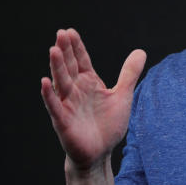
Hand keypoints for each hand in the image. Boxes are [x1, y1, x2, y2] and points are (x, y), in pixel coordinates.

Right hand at [41, 28, 146, 169]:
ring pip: (61, 82)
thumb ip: (129, 74)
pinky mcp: (62, 121)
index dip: (76, 47)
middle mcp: (75, 90)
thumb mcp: (122, 96)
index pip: (81, 60)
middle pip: (69, 67)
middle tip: (61, 33)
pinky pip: (54, 106)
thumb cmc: (108, 125)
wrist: (100, 153)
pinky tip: (44, 82)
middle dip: (65, 51)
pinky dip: (49, 95)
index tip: (70, 31)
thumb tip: (141, 51)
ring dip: (56, 67)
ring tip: (53, 50)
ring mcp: (67, 104)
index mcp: (89, 82)